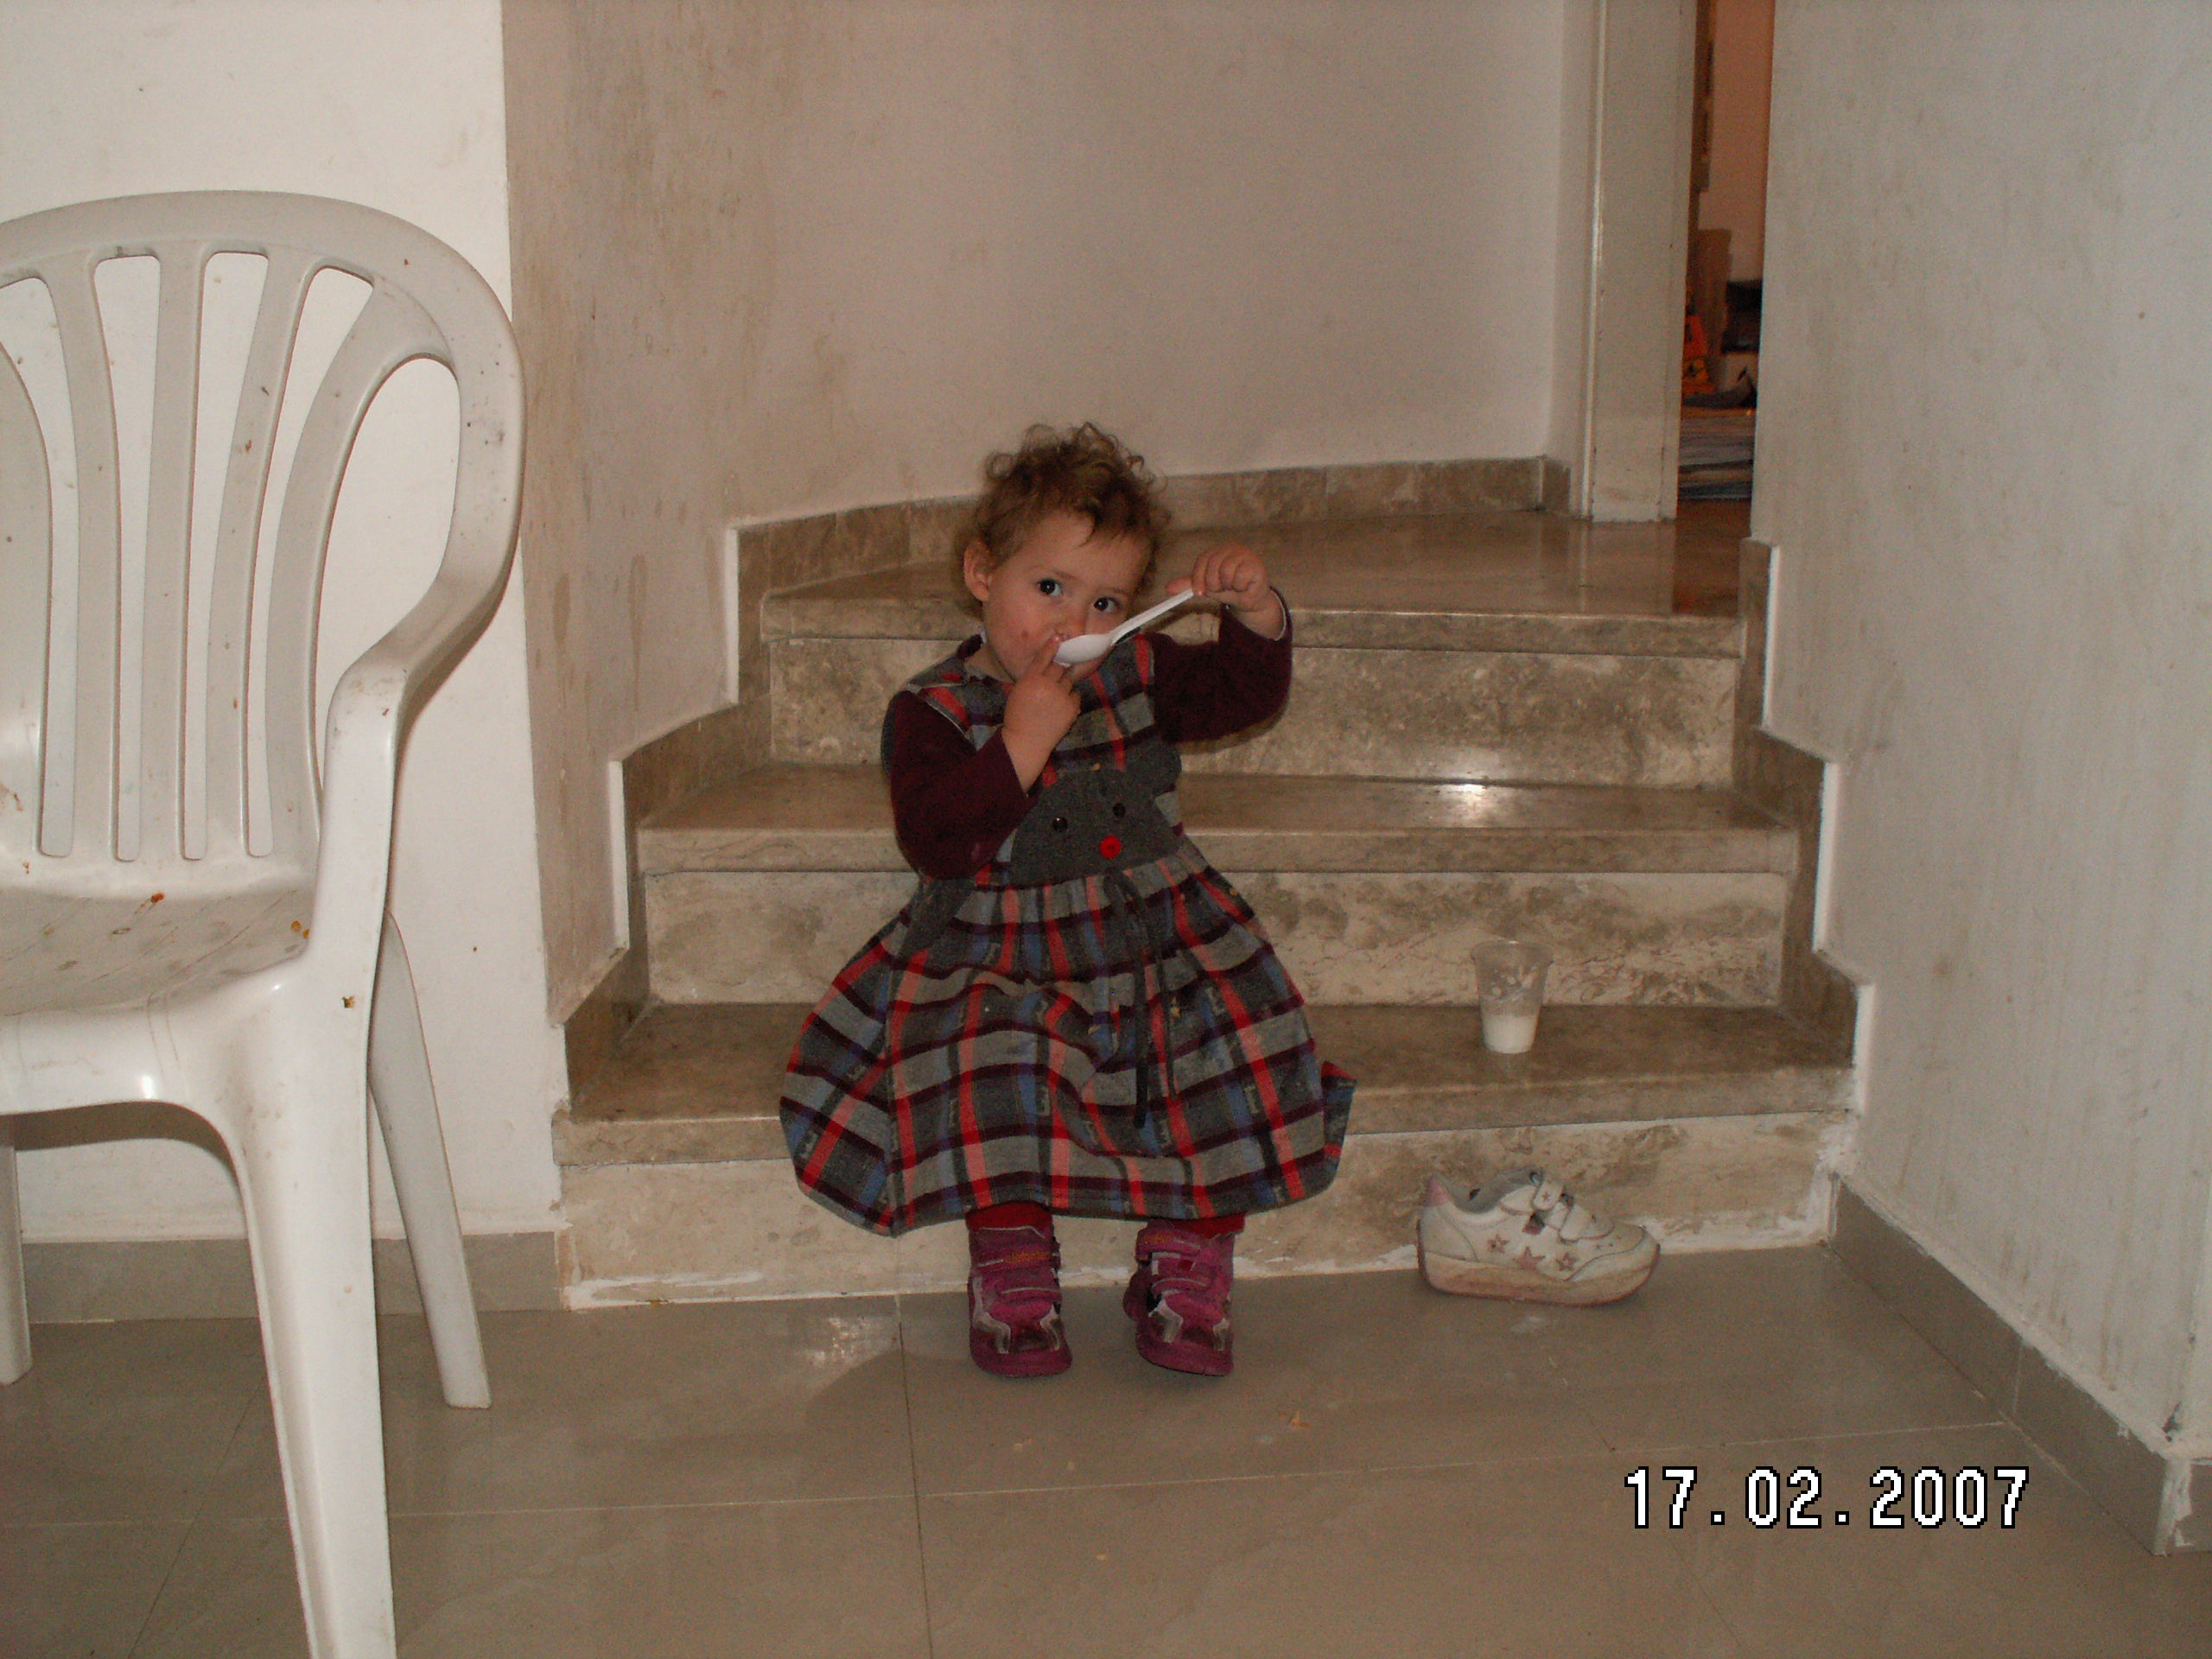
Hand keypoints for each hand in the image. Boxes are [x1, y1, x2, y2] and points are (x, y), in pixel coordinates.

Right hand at [1001, 634, 1082, 788]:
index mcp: (1030, 680)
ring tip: (1054, 697)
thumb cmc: (1017, 716)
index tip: (1059, 636)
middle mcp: (1047, 685)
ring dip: (1063, 684)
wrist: (1026, 741)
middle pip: (1059, 667)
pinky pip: (1075, 694)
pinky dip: (1070, 697)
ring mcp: (1061, 696)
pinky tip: (1060, 706)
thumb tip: (1045, 666)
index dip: (1052, 646)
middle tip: (1056, 675)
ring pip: (1069, 680)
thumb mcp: (1018, 691)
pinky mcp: (1072, 707)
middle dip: (1059, 669)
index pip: (1043, 657)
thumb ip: (1031, 677)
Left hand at [1171, 542, 1283, 638]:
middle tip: (1221, 589)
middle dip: (1214, 584)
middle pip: (1213, 565)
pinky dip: (1239, 587)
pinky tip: (1244, 586)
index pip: (1202, 560)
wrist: (1251, 599)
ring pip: (1226, 571)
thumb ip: (1190, 585)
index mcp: (1217, 551)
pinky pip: (1239, 577)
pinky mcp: (1256, 564)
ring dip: (1227, 586)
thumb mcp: (1207, 587)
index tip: (1199, 592)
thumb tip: (1168, 588)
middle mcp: (1231, 548)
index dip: (1198, 577)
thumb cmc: (1229, 589)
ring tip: (1233, 586)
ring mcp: (1245, 554)